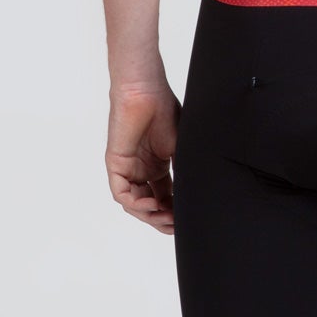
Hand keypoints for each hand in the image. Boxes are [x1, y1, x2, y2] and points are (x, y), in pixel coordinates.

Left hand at [106, 84, 179, 233]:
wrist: (146, 91)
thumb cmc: (164, 110)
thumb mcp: (182, 148)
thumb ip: (186, 172)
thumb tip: (200, 195)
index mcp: (157, 166)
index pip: (165, 198)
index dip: (176, 212)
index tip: (187, 221)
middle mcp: (141, 170)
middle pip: (150, 206)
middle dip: (162, 220)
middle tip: (176, 226)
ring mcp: (128, 169)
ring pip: (134, 204)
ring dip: (150, 215)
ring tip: (167, 218)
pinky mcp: (116, 164)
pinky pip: (121, 193)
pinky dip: (136, 203)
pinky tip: (152, 204)